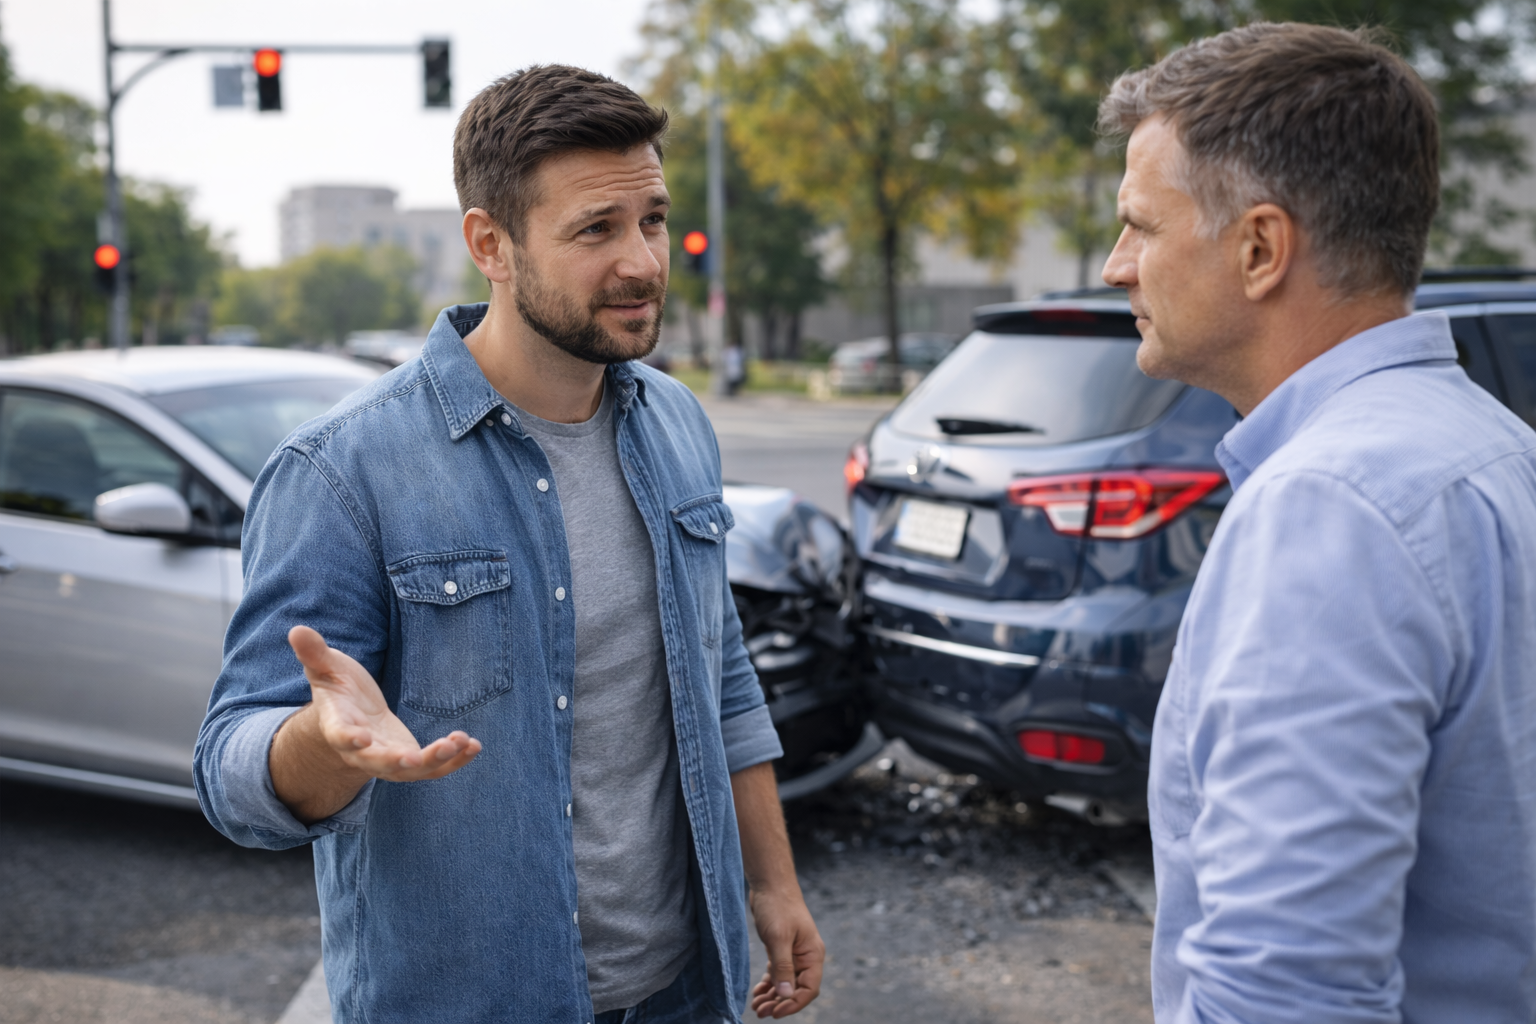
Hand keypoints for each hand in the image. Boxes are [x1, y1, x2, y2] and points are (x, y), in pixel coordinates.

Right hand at [287, 625, 481, 780]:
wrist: (352, 716)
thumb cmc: (338, 689)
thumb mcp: (326, 668)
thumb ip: (315, 654)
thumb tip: (296, 630)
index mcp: (338, 726)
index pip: (341, 736)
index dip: (349, 739)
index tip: (360, 737)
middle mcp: (363, 750)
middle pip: (378, 763)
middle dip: (398, 762)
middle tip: (416, 757)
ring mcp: (388, 758)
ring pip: (411, 770)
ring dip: (436, 760)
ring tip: (460, 742)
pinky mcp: (411, 758)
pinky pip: (434, 767)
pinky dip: (454, 761)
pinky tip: (474, 746)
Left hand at [748, 887, 823, 1018]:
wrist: (770, 884)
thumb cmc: (778, 907)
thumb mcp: (778, 938)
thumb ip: (783, 968)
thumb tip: (785, 996)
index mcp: (813, 955)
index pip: (809, 989)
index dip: (793, 1004)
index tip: (775, 1012)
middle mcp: (806, 957)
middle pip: (796, 989)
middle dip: (779, 1003)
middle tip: (760, 1012)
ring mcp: (793, 954)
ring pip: (785, 983)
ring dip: (772, 996)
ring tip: (756, 1006)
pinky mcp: (781, 949)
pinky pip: (778, 973)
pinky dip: (769, 984)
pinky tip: (758, 992)